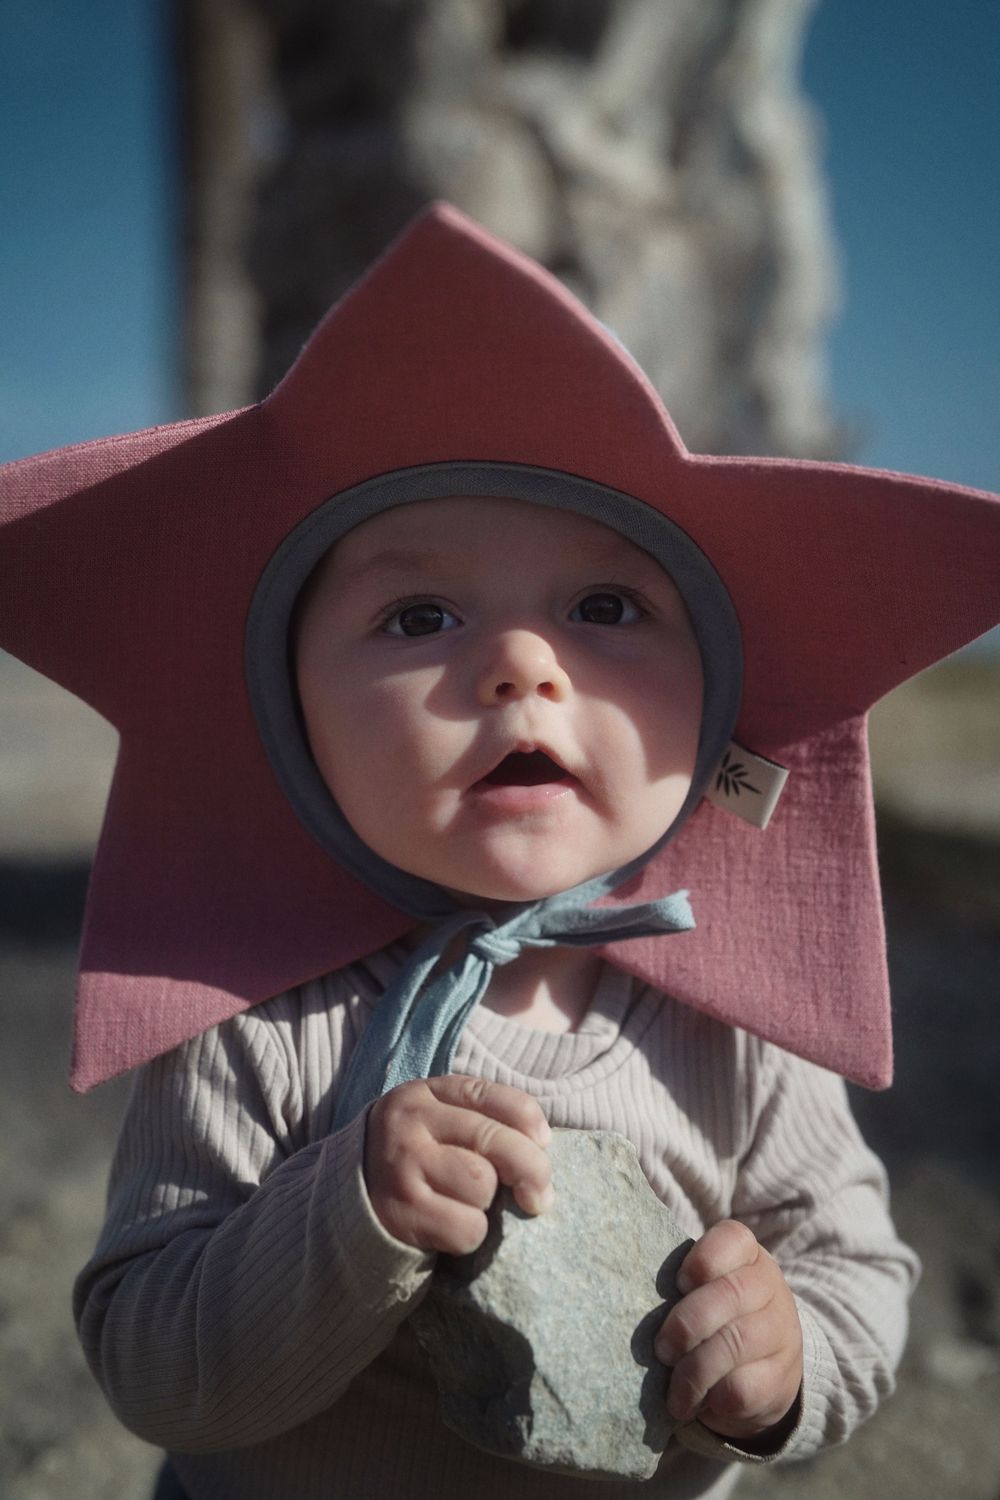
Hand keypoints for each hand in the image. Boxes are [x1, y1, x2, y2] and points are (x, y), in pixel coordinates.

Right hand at [364, 1074, 552, 1254]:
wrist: (346, 1201)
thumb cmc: (414, 1160)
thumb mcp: (438, 1124)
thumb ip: (483, 1120)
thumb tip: (542, 1146)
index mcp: (425, 1093)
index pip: (490, 1095)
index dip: (529, 1120)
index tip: (544, 1143)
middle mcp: (410, 1121)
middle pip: (495, 1140)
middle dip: (532, 1170)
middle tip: (539, 1195)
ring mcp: (402, 1165)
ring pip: (482, 1184)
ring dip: (488, 1205)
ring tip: (467, 1205)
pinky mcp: (399, 1211)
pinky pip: (465, 1227)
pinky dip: (470, 1234)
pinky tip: (451, 1227)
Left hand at [655, 1220, 802, 1441]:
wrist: (768, 1366)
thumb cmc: (718, 1316)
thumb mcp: (705, 1289)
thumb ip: (680, 1283)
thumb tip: (628, 1290)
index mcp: (748, 1255)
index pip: (732, 1239)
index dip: (701, 1261)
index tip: (677, 1284)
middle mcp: (771, 1287)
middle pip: (729, 1295)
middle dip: (686, 1325)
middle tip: (662, 1349)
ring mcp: (781, 1333)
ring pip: (733, 1345)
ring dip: (692, 1371)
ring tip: (674, 1389)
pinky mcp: (781, 1380)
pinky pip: (741, 1388)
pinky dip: (712, 1399)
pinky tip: (701, 1402)